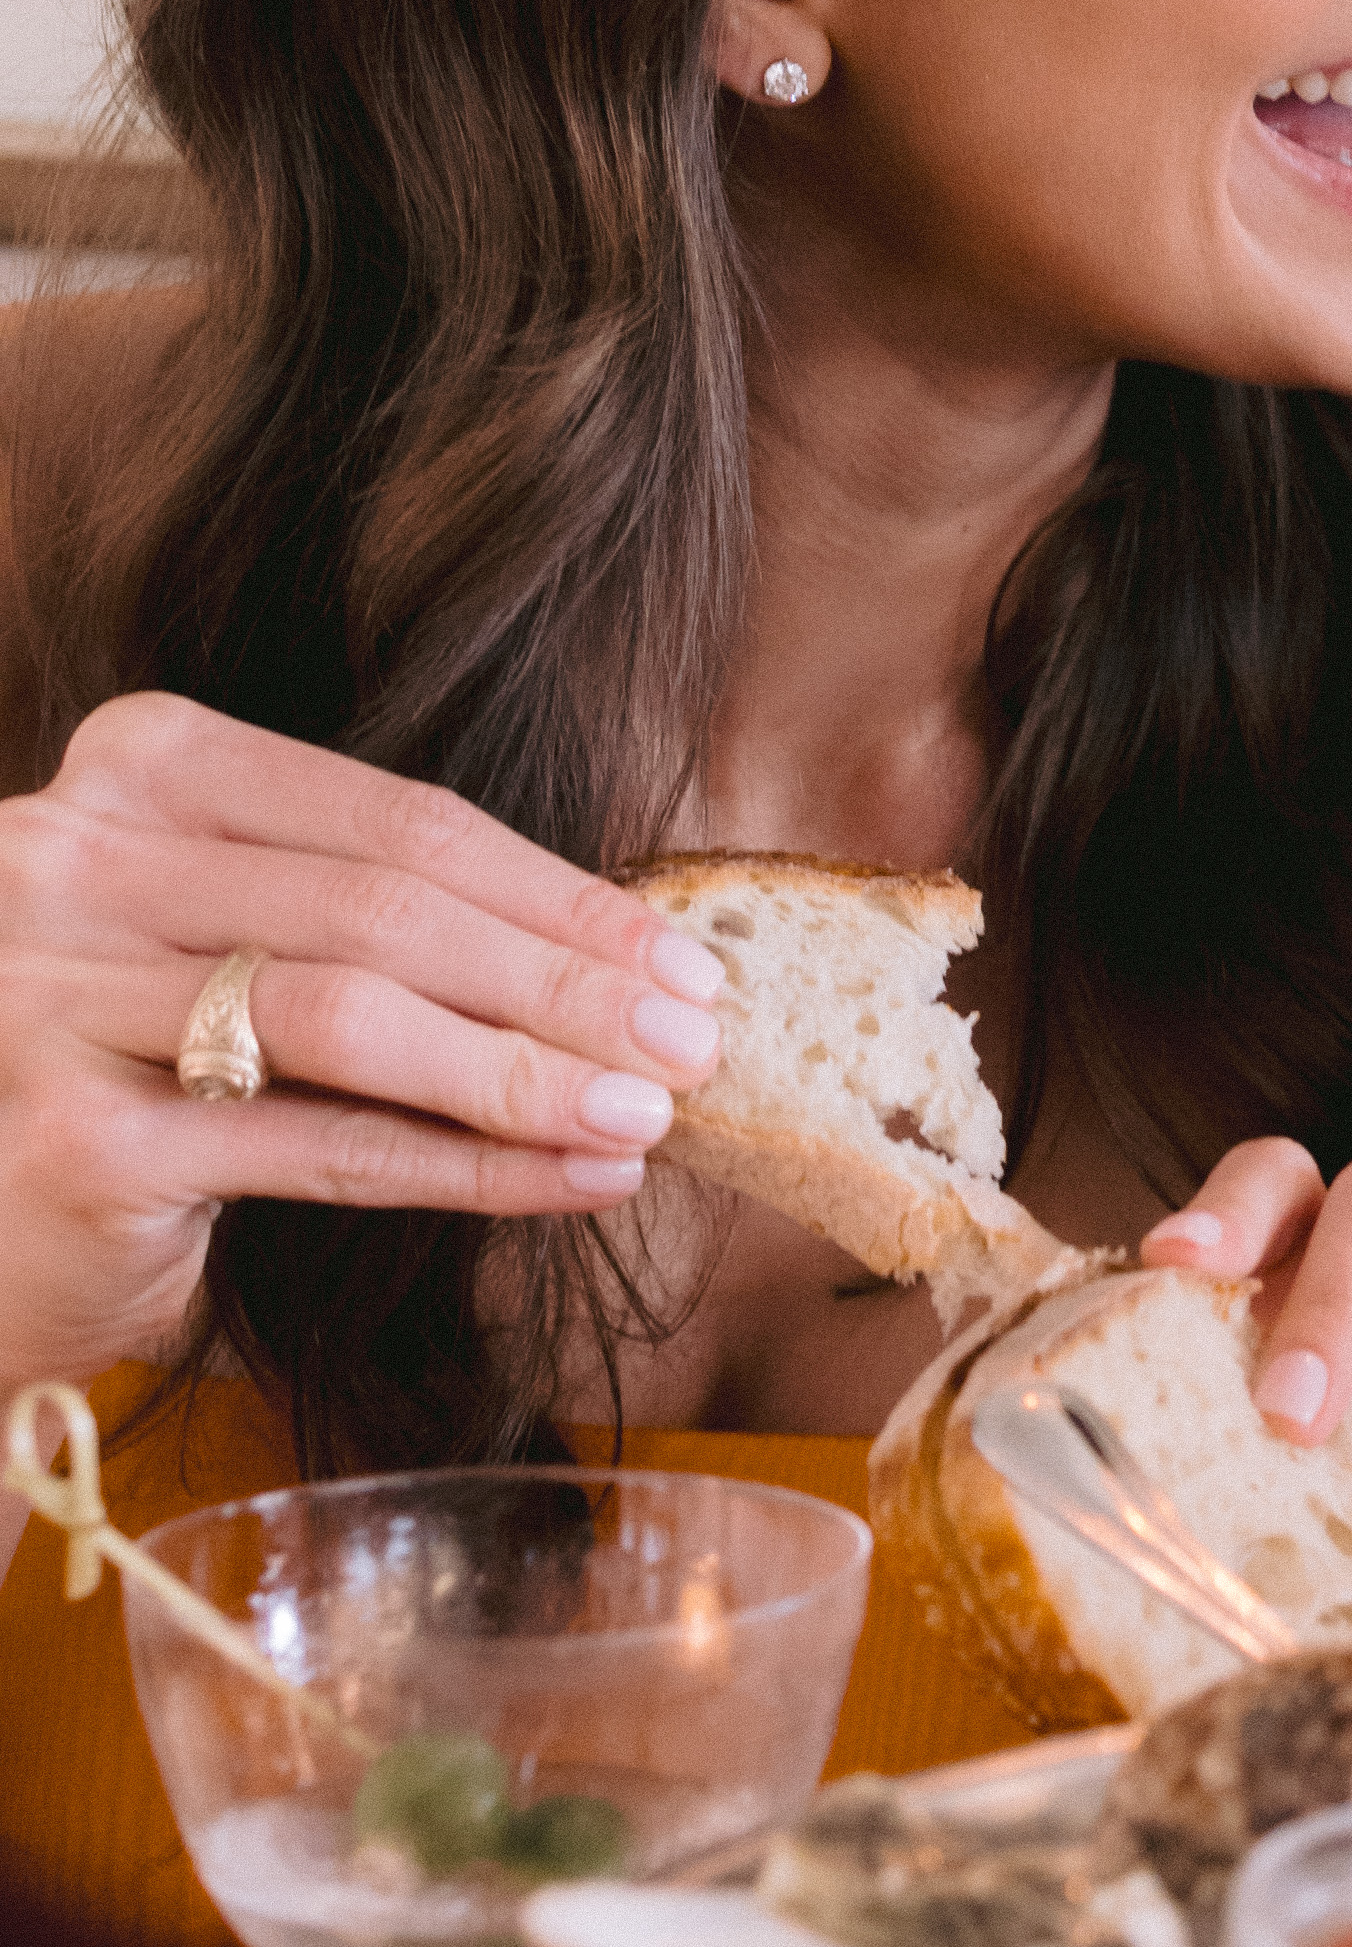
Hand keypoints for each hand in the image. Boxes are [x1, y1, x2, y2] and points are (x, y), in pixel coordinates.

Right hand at [0, 692, 726, 1378]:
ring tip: (647, 1112)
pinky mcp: (76, 1139)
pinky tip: (568, 1182)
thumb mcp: (245, 941)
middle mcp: (73, 858)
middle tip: (692, 1042)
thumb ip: (385, 915)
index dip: (557, 893)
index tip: (680, 958)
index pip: (398, 820)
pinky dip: (465, 1167)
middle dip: (563, 981)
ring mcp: (53, 993)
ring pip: (350, 1021)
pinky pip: (316, 1147)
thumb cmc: (147, 1064)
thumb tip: (626, 955)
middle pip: (384, 910)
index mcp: (140, 765)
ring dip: (525, 1072)